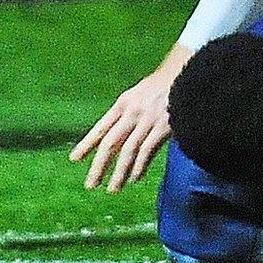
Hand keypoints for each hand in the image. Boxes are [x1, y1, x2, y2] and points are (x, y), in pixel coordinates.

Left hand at [69, 44, 190, 191]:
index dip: (87, 144)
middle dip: (99, 166)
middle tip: (90, 184)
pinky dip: (140, 166)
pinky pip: (147, 151)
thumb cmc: (165, 86)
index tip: (74, 159)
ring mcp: (148, 120)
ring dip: (119, 172)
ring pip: (128, 151)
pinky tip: (134, 177)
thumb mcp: (141, 93)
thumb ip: (128, 113)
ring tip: (112, 188)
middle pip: (111, 143)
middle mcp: (133, 112)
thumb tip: (116, 138)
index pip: (101, 127)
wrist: (188, 74)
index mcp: (124, 103)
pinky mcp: (164, 127)